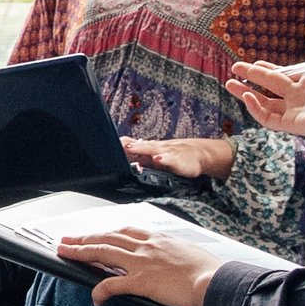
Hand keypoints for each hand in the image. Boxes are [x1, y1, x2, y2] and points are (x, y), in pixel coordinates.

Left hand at [56, 218, 234, 305]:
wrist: (218, 282)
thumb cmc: (210, 271)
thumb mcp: (189, 252)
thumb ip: (173, 252)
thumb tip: (170, 258)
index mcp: (159, 238)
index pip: (125, 232)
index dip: (106, 233)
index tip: (96, 234)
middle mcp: (147, 246)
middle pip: (107, 238)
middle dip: (85, 238)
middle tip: (67, 239)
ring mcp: (142, 263)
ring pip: (102, 252)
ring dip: (80, 252)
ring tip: (65, 253)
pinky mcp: (142, 282)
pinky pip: (112, 285)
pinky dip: (99, 291)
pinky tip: (95, 298)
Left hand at [123, 136, 237, 181]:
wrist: (198, 154)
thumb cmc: (173, 154)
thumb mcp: (154, 152)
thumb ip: (137, 152)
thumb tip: (119, 150)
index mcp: (148, 148)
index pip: (131, 145)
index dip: (119, 146)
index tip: (106, 144)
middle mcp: (155, 148)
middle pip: (139, 146)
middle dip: (127, 146)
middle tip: (115, 145)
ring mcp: (167, 153)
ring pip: (153, 150)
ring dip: (141, 149)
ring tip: (130, 148)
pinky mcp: (178, 161)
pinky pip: (171, 160)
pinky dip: (164, 159)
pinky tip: (158, 159)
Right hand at [226, 23, 304, 163]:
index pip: (284, 75)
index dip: (268, 69)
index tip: (254, 62)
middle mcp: (300, 97)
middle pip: (270, 86)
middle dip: (251, 77)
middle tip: (235, 68)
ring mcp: (294, 111)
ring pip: (264, 103)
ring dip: (245, 93)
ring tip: (229, 83)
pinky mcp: (291, 124)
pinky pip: (267, 118)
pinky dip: (255, 108)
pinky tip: (247, 94)